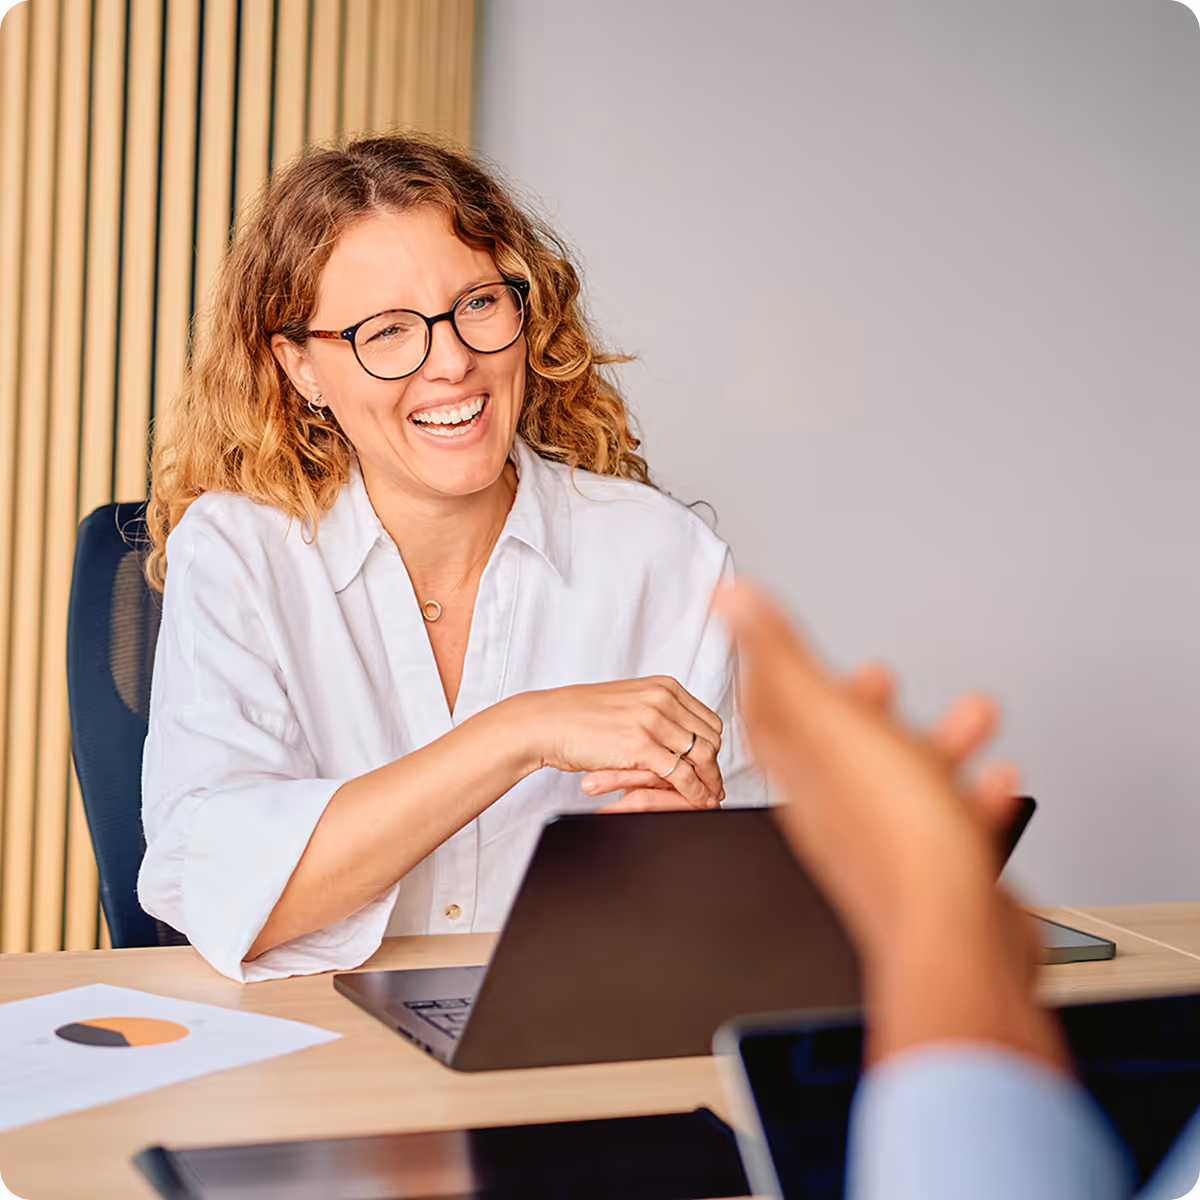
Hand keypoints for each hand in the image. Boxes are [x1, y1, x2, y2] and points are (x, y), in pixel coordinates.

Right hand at [507, 677, 723, 809]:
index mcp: (663, 686)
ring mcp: (653, 721)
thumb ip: (657, 711)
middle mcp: (662, 699)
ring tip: (708, 798)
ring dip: (709, 781)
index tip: (712, 765)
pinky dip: (695, 792)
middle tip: (713, 786)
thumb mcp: (628, 702)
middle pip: (711, 738)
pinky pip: (682, 775)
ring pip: (702, 756)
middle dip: (715, 766)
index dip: (714, 746)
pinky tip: (697, 803)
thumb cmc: (579, 716)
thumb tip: (679, 734)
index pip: (708, 720)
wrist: (547, 722)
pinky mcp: (640, 746)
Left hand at [714, 580, 1064, 1070]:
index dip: (773, 673)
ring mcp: (888, 844)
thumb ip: (782, 659)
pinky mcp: (938, 874)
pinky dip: (971, 795)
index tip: (776, 646)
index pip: (770, 714)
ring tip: (972, 714)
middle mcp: (838, 808)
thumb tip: (729, 599)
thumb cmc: (894, 839)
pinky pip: (951, 823)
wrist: (955, 940)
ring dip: (933, 741)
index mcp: (802, 770)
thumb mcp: (832, 723)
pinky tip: (996, 780)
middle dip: (862, 704)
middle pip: (840, 745)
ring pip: (904, 779)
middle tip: (878, 676)